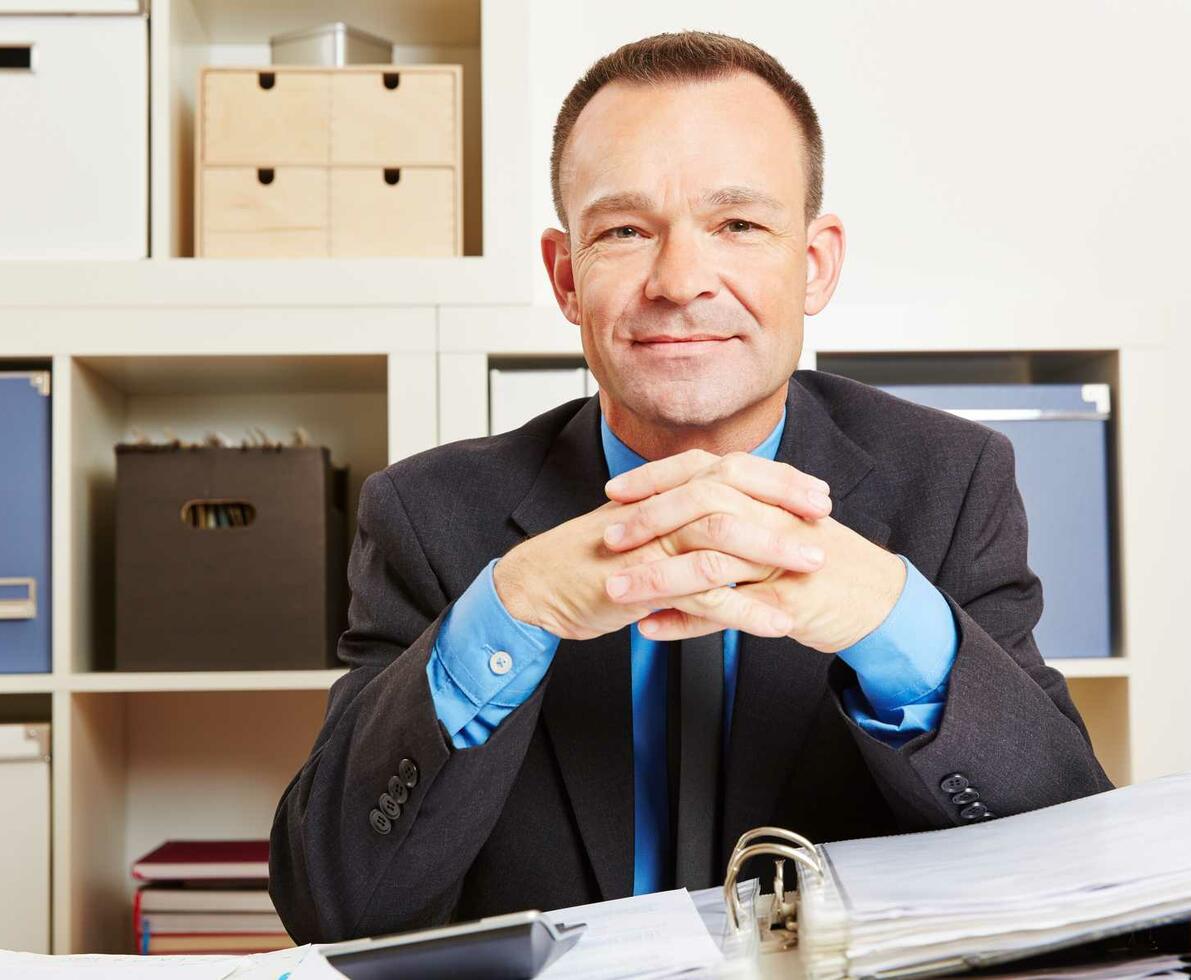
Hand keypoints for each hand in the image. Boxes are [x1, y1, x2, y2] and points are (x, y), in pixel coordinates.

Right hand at [492, 453, 834, 642]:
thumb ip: (684, 520)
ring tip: (812, 566)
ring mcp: (650, 543)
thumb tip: (734, 519)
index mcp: (665, 492)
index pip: (729, 470)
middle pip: (731, 490)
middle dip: (785, 504)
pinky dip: (743, 610)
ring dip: (773, 550)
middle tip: (824, 520)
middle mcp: (660, 508)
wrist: (539, 585)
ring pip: (721, 534)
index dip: (777, 479)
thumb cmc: (594, 561)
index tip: (816, 493)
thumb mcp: (646, 530)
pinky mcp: (642, 582)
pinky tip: (775, 623)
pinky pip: (700, 593)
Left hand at [601, 449, 905, 651]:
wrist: (879, 601)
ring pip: (709, 560)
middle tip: (608, 537)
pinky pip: (727, 612)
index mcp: (768, 494)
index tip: (615, 490)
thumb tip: (684, 503)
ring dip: (657, 576)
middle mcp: (774, 518)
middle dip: (648, 521)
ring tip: (616, 589)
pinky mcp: (787, 602)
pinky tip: (650, 628)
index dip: (656, 478)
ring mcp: (782, 560)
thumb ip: (736, 510)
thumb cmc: (822, 564)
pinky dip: (685, 622)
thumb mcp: (778, 525)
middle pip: (703, 505)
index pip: (704, 470)